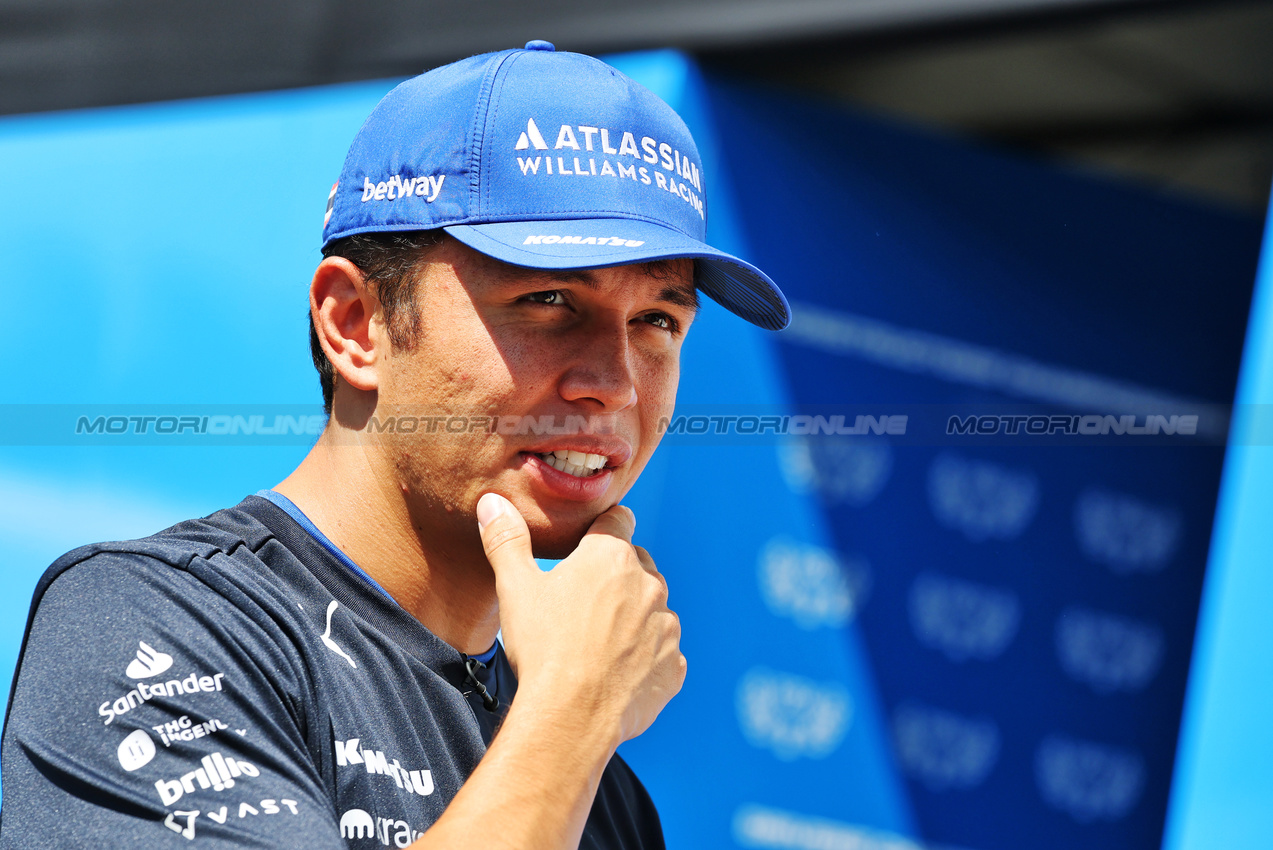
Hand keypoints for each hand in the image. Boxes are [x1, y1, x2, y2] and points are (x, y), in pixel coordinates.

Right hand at [476, 493, 685, 746]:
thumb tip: (493, 502)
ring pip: (653, 609)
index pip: (617, 521)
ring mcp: (667, 627)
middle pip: (636, 565)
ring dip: (634, 617)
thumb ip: (507, 540)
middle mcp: (649, 585)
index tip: (585, 548)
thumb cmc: (542, 649)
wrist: (571, 718)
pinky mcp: (674, 666)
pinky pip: (663, 653)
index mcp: (612, 557)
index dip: (600, 531)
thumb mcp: (515, 588)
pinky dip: (645, 659)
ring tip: (598, 643)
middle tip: (583, 604)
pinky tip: (616, 674)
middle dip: (616, 577)